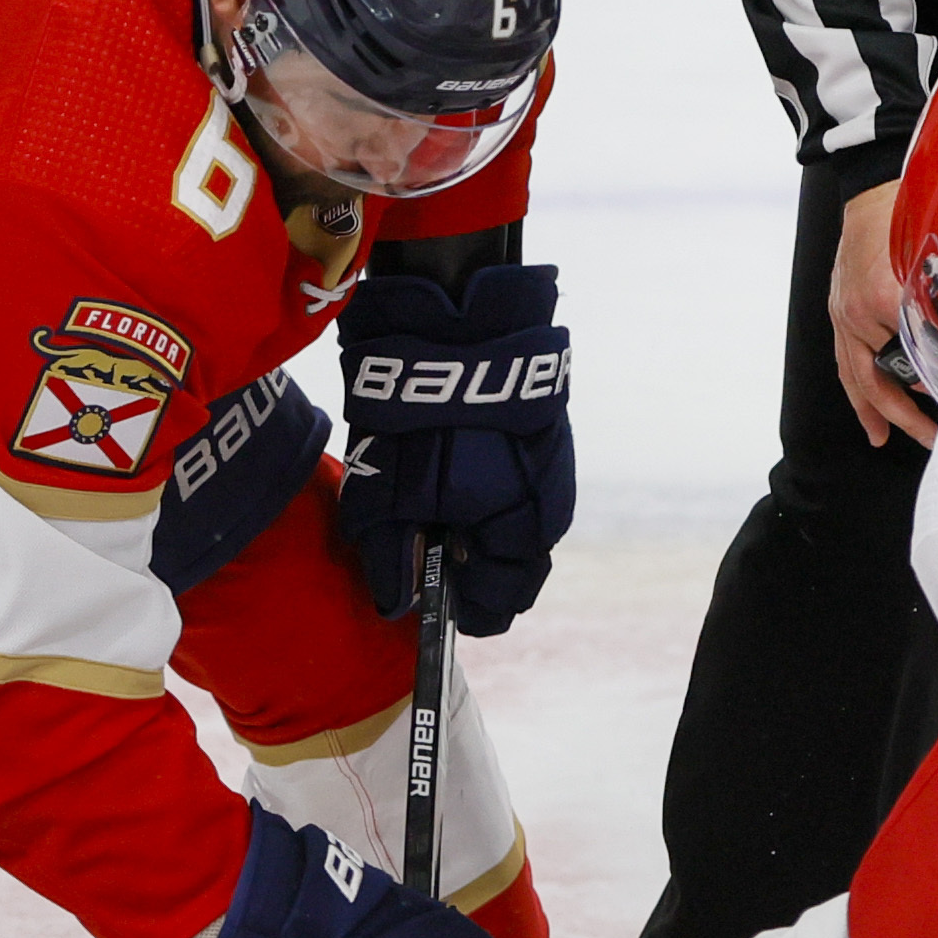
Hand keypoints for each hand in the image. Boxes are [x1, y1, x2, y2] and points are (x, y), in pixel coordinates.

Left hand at [333, 258, 572, 635]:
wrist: (455, 326)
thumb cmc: (413, 418)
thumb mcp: (383, 497)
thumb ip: (392, 559)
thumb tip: (400, 604)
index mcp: (511, 531)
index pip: (502, 603)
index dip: (468, 612)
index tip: (440, 608)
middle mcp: (545, 509)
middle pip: (519, 568)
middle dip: (481, 572)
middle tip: (438, 559)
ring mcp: (554, 469)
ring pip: (527, 527)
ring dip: (492, 532)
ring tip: (447, 513)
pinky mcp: (551, 436)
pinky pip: (531, 488)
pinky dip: (502, 495)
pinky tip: (466, 473)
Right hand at [828, 178, 937, 447]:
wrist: (876, 180)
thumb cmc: (911, 212)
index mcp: (887, 300)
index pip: (921, 357)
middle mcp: (859, 312)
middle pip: (879, 379)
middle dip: (905, 415)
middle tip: (931, 438)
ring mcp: (844, 312)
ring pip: (855, 375)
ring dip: (873, 409)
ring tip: (882, 437)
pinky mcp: (840, 307)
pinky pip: (845, 359)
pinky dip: (856, 387)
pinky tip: (866, 406)